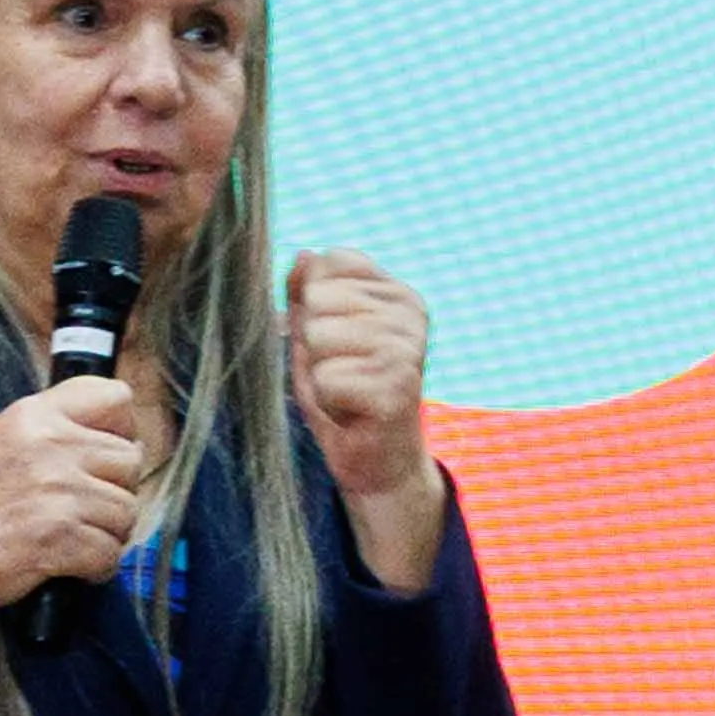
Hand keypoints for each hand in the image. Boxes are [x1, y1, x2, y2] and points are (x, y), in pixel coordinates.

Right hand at [0, 377, 151, 675]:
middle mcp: (50, 446)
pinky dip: (96, 567)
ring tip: (73, 539)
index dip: (120, 429)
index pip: (115, 397)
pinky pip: (111, 553)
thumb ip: (53, 434)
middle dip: (115, 490)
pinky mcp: (63, 536)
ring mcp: (59, 491)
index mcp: (34, 415)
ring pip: (127, 511)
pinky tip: (70, 566)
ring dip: (107, 533)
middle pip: (130, 460)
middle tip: (85, 509)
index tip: (105, 453)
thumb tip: (113, 443)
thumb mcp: (1, 444)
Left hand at [287, 251, 445, 592]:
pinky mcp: (397, 385)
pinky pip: (326, 377)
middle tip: (341, 371)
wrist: (377, 461)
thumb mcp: (314, 336)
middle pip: (318, 299)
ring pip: (318, 336)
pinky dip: (327, 400)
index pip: (329, 262)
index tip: (337, 339)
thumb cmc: (343, 393)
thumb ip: (306, 293)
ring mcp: (407, 347)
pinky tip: (352, 411)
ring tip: (346, 390)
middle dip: (313, 342)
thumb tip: (305, 253)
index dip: (313, 304)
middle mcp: (410, 312)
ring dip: (320, 372)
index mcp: (396, 292)